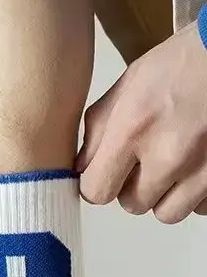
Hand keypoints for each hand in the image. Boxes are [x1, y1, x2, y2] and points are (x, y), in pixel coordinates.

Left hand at [77, 23, 206, 222]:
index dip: (98, 184)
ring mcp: (203, 170)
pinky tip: (196, 166)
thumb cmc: (182, 64)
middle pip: (133, 205)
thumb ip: (98, 129)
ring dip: (165, 195)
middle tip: (145, 163)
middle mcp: (168, 156)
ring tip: (172, 166)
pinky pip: (201, 207)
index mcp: (134, 130)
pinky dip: (196, 194)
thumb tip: (81, 168)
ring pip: (168, 212)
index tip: (105, 174)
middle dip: (133, 188)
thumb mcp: (129, 84)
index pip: (97, 191)